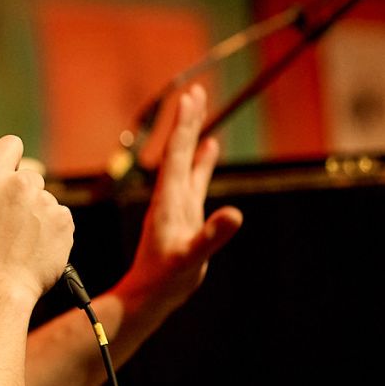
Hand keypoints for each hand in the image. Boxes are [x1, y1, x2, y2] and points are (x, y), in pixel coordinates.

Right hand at [0, 134, 74, 301]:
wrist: (1, 289)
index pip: (10, 143)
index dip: (7, 154)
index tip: (3, 168)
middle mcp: (21, 185)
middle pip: (27, 174)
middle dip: (18, 190)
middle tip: (5, 217)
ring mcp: (46, 202)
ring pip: (42, 197)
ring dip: (33, 210)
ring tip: (18, 238)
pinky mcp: (64, 221)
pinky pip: (57, 214)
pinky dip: (48, 226)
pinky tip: (33, 244)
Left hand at [122, 85, 242, 314]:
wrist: (148, 295)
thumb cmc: (166, 280)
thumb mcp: (190, 259)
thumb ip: (211, 236)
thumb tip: (236, 214)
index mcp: (168, 200)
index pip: (176, 153)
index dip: (184, 125)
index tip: (190, 96)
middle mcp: (170, 195)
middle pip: (178, 149)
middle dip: (187, 119)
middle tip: (195, 90)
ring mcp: (177, 203)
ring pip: (186, 160)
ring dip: (193, 134)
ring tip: (200, 108)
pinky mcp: (185, 214)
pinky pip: (195, 179)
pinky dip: (202, 160)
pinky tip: (209, 147)